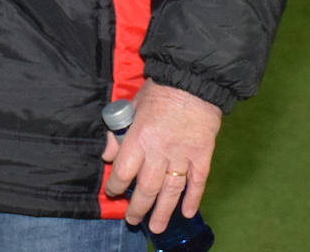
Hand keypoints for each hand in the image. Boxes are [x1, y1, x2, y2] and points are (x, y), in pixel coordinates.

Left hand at [102, 80, 221, 234]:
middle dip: (138, 207)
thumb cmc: (159, 91)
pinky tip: (188, 213)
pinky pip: (197, 182)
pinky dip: (193, 199)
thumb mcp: (130, 106)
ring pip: (171, 190)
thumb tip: (107, 155)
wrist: (193, 80)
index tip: (113, 191)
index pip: (123, 170)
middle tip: (132, 220)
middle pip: (146, 187)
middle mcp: (159, 150)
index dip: (116, 185)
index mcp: (139, 136)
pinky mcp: (202, 155)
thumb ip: (117, 131)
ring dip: (163, 211)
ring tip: (156, 227)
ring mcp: (182, 155)